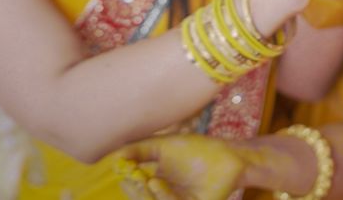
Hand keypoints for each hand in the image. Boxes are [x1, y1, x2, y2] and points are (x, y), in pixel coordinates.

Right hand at [115, 134, 244, 199]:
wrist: (228, 155)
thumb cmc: (198, 149)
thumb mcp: (164, 147)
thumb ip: (139, 150)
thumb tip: (114, 156)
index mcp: (158, 184)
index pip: (137, 191)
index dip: (128, 186)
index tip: (120, 175)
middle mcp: (166, 197)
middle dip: (134, 193)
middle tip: (130, 180)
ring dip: (147, 197)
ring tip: (146, 181)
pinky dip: (163, 197)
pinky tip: (158, 184)